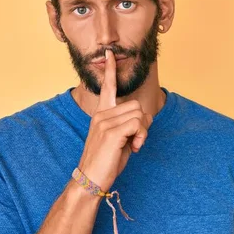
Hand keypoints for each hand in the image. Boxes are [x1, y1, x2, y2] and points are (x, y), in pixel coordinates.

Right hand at [77, 49, 152, 191]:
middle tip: (135, 141)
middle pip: (137, 106)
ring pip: (139, 114)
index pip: (107, 87)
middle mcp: (101, 115)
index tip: (110, 53)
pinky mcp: (111, 132)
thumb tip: (144, 119)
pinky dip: (141, 136)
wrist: (90, 180)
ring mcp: (105, 122)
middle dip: (143, 124)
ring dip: (143, 132)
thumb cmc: (105, 162)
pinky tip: (133, 147)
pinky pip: (138, 124)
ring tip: (133, 145)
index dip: (110, 70)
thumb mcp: (118, 140)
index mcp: (101, 114)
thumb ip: (128, 125)